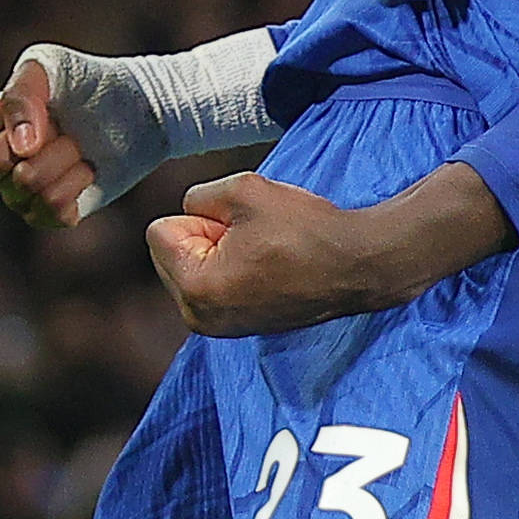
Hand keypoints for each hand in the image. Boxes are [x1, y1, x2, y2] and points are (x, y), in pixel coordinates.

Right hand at [0, 45, 124, 228]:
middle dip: (40, 146)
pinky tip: (87, 170)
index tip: (40, 108)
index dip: (5, 124)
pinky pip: (49, 212)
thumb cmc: (89, 82)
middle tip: (66, 129)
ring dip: (61, 164)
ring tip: (79, 147)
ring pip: (24, 190)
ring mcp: (21, 189)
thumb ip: (21, 94)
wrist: (139, 110)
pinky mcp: (51, 212)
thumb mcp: (51, 66)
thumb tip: (20, 148)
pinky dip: (73, 187)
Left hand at [148, 161, 515, 334]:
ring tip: (263, 252)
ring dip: (219, 253)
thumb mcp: (242, 189)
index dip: (200, 216)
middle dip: (203, 237)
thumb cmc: (305, 229)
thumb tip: (187, 213)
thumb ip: (197, 196)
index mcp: (195, 287)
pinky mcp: (239, 327)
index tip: (242, 225)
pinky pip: (216, 285)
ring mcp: (220, 328)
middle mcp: (199, 317)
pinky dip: (234, 271)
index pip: (161, 230)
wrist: (358, 265)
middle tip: (254, 238)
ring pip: (193, 267)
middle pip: (171, 253)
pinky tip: (269, 267)